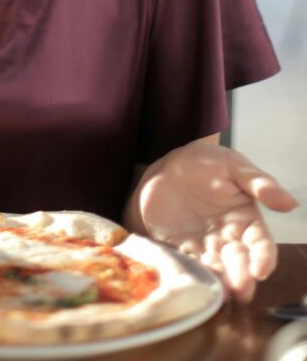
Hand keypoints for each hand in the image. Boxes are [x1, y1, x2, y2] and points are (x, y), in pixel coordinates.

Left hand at [133, 140, 297, 301]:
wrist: (165, 166)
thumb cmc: (203, 162)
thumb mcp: (232, 165)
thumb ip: (258, 183)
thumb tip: (290, 203)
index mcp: (246, 220)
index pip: (261, 244)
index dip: (263, 258)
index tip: (260, 270)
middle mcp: (228, 238)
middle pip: (239, 262)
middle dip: (241, 278)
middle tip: (240, 290)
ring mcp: (205, 246)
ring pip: (216, 269)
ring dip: (219, 282)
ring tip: (220, 293)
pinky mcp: (181, 250)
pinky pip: (188, 265)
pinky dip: (191, 275)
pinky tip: (193, 283)